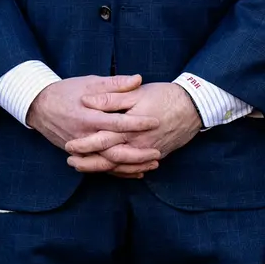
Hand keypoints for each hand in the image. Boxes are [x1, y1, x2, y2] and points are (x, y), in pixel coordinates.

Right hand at [29, 74, 160, 173]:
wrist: (38, 106)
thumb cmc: (66, 92)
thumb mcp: (90, 83)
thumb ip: (115, 84)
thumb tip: (138, 79)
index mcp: (88, 117)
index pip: (117, 123)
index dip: (137, 123)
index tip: (156, 122)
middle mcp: (84, 136)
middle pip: (113, 151)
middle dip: (137, 154)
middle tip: (158, 152)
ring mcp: (80, 148)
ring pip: (107, 164)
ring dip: (130, 166)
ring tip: (152, 165)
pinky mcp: (78, 154)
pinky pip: (99, 167)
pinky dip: (117, 171)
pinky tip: (135, 172)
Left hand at [66, 81, 201, 177]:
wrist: (195, 106)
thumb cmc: (166, 96)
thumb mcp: (137, 92)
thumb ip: (111, 97)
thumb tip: (87, 100)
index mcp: (130, 126)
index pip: (102, 138)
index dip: (84, 143)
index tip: (68, 145)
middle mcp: (138, 143)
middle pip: (108, 158)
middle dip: (88, 162)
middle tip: (71, 162)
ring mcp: (147, 151)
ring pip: (121, 166)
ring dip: (102, 168)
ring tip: (85, 167)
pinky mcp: (156, 154)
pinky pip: (135, 168)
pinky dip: (122, 171)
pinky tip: (111, 170)